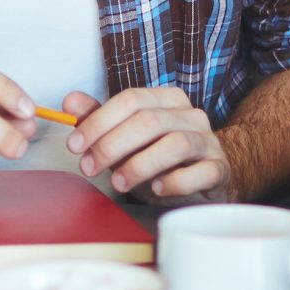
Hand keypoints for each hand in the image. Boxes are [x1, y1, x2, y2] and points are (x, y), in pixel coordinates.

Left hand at [63, 86, 228, 202]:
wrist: (208, 177)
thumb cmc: (163, 158)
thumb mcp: (128, 139)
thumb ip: (101, 120)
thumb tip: (70, 102)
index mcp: (167, 100)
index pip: (131, 99)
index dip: (99, 121)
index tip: (75, 145)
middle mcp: (190, 116)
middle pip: (149, 121)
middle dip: (112, 145)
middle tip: (89, 167)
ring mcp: (208, 141)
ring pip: (175, 144)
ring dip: (139, 165)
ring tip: (118, 183)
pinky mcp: (219, 169)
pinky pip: (201, 172)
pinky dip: (175, 182)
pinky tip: (157, 189)